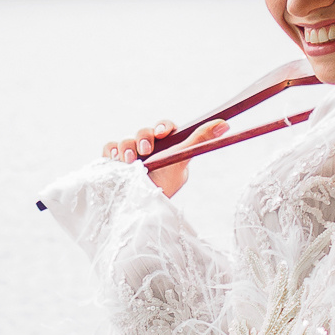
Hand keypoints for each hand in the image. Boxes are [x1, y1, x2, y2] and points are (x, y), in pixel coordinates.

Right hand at [101, 118, 228, 197]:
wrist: (142, 210)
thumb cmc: (164, 185)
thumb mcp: (182, 162)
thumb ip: (199, 141)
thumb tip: (225, 124)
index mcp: (166, 146)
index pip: (164, 128)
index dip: (162, 127)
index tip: (163, 133)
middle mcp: (147, 147)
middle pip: (143, 131)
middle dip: (143, 138)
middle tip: (146, 152)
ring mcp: (130, 154)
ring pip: (126, 139)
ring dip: (127, 147)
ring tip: (129, 162)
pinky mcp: (114, 161)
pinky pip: (110, 147)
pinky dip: (111, 151)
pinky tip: (115, 160)